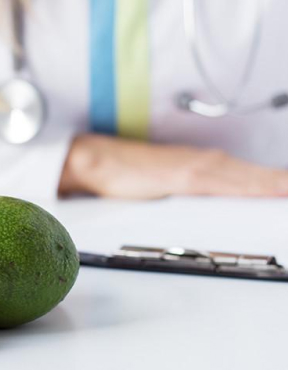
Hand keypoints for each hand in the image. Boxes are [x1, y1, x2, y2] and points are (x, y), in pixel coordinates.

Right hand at [59, 134, 287, 198]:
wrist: (99, 160)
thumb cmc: (127, 172)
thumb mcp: (164, 186)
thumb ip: (187, 193)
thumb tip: (206, 209)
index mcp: (201, 165)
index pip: (246, 176)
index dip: (271, 183)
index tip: (284, 188)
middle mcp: (204, 162)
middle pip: (253, 175)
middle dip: (278, 182)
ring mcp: (197, 167)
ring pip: (248, 177)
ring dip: (275, 182)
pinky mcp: (186, 175)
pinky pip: (229, 182)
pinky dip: (256, 184)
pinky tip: (275, 188)